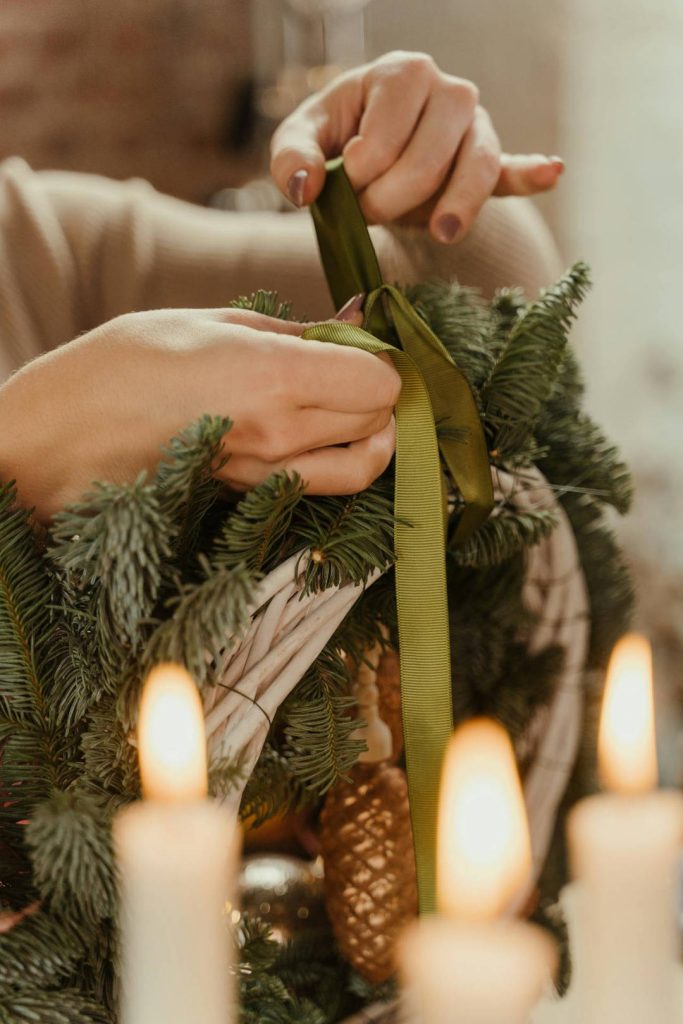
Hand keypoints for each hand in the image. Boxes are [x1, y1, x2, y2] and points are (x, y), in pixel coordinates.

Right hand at [0, 306, 398, 519]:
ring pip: (363, 465)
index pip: (379, 380)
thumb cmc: (124, 364)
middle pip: (379, 420)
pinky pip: (323, 485)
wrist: (64, 436)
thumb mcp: (211, 322)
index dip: (383, 357)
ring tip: (353, 405)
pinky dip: (342, 459)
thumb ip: (295, 329)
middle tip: (357, 363)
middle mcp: (280, 433)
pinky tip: (320, 431)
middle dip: (381, 390)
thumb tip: (358, 319)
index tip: (363, 340)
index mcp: (273, 376)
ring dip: (373, 433)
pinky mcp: (254, 495)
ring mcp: (269, 473)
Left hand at [270, 50, 563, 243]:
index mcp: (401, 73)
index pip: (388, 132)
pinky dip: (530, 174)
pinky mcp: (490, 164)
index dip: (361, 172)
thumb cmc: (334, 142)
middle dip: (394, 196)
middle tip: (367, 214)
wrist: (369, 159)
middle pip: (431, 154)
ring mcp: (474, 128)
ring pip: (475, 167)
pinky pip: (510, 170)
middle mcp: (448, 91)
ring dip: (453, 204)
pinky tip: (550, 172)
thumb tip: (307, 189)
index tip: (343, 188)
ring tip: (440, 233)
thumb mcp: (300, 141)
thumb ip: (292, 158)